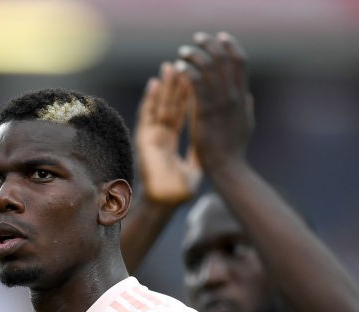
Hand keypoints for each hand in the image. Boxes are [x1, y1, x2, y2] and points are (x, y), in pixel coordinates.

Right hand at [135, 61, 201, 206]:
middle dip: (176, 85)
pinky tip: (155, 84)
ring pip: (159, 106)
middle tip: (183, 63)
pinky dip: (151, 99)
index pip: (181, 113)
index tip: (196, 77)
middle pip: (170, 105)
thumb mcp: (195, 163)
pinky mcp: (144, 139)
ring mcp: (151, 136)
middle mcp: (159, 136)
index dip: (188, 95)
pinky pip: (147, 115)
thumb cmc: (180, 189)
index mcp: (170, 141)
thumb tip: (214, 134)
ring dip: (165, 87)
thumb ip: (200, 147)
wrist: (166, 202)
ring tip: (170, 66)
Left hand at [177, 31, 254, 172]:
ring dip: (195, 55)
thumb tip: (247, 95)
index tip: (221, 37)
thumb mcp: (245, 125)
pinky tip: (179, 67)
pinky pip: (196, 83)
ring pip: (209, 68)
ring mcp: (220, 104)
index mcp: (242, 97)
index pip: (240, 62)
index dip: (231, 46)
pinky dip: (188, 71)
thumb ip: (246, 108)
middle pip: (225, 59)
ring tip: (182, 52)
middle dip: (211, 44)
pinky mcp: (205, 112)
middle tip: (198, 38)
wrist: (227, 168)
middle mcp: (233, 96)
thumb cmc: (234, 151)